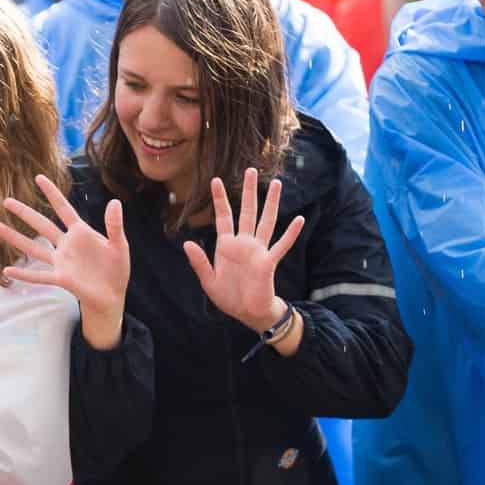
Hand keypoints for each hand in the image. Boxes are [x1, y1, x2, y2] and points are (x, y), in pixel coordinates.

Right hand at [0, 174, 129, 319]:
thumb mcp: (119, 245)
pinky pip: (39, 275)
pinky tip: (7, 270)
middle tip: (6, 201)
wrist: (112, 295)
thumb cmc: (115, 269)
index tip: (39, 177)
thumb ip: (115, 225)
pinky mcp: (61, 278)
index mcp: (80, 233)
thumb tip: (115, 202)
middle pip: (41, 224)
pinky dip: (24, 274)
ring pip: (34, 247)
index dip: (52, 193)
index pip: (63, 208)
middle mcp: (66, 244)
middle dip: (24, 212)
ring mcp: (61, 261)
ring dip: (16, 238)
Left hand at [181, 169, 306, 332]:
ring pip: (266, 221)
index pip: (224, 216)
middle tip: (250, 170)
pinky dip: (290, 233)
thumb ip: (199, 262)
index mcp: (227, 246)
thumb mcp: (208, 280)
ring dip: (271, 203)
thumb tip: (187, 243)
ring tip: (275, 184)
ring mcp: (258, 251)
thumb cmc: (229, 297)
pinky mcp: (269, 262)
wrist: (247, 313)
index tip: (215, 180)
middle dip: (248, 191)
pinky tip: (298, 220)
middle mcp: (244, 243)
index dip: (220, 199)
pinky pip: (281, 245)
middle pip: (247, 211)